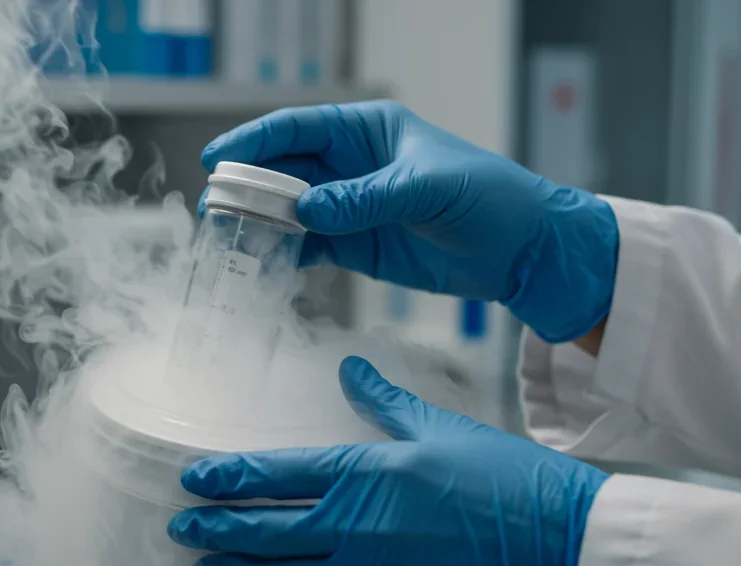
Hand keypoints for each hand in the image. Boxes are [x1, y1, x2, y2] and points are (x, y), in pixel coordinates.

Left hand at [168, 357, 608, 565]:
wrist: (563, 548)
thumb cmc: (509, 482)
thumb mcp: (441, 427)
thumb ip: (384, 401)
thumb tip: (349, 366)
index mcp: (367, 473)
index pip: (274, 474)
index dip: (225, 478)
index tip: (193, 479)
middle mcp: (358, 529)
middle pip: (262, 533)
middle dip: (213, 530)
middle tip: (182, 528)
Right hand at [201, 100, 619, 343]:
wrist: (524, 251)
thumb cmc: (489, 199)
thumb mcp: (429, 190)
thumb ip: (366, 199)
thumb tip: (307, 210)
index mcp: (369, 132)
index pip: (300, 128)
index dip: (256, 141)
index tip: (221, 159)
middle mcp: (353, 166)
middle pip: (286, 170)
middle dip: (249, 186)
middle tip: (216, 206)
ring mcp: (351, 207)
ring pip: (291, 210)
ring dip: (260, 222)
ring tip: (227, 238)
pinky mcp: (357, 247)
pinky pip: (309, 247)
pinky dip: (284, 254)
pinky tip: (263, 263)